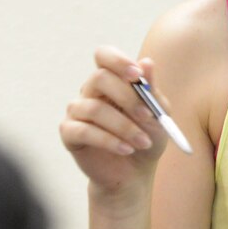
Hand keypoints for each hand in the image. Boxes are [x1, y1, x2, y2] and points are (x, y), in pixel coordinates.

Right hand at [59, 46, 168, 200]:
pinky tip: (126, 149)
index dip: (118, 61)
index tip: (136, 75)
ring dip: (124, 127)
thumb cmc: (147, 138)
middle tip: (147, 115)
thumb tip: (147, 62)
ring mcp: (77, 111)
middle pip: (99, 78)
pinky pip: (83, 131)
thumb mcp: (158, 114)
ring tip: (143, 143)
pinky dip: (109, 140)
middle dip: (127, 97)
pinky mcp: (69, 133)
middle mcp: (90, 92)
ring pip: (94, 108)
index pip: (104, 56)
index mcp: (112, 81)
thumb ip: (151, 90)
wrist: (135, 173)